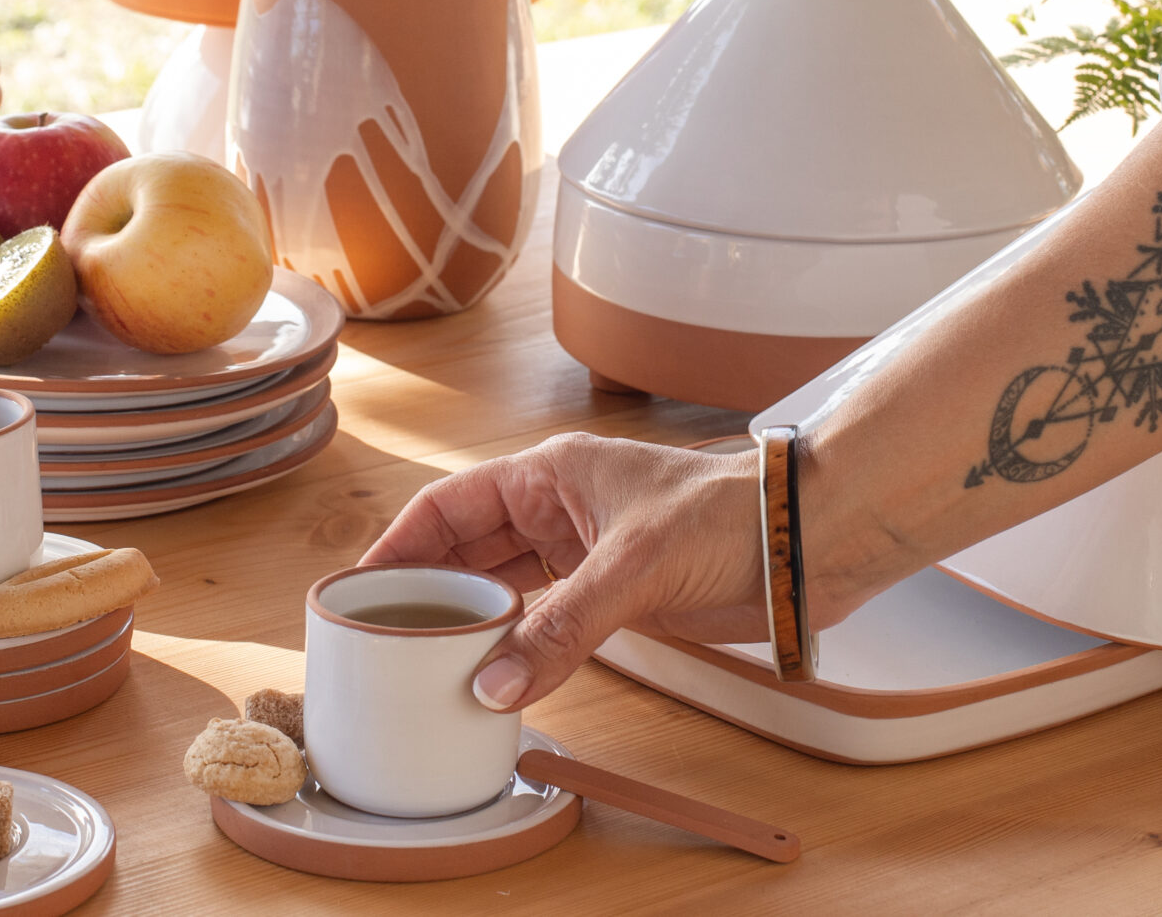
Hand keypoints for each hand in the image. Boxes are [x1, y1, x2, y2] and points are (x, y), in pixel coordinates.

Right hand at [360, 434, 764, 712]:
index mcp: (548, 473)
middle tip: (377, 637)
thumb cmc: (728, 517)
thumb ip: (562, 628)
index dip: (398, 544)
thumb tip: (494, 686)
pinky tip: (488, 670)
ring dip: (466, 621)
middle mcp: (555, 508)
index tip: (357, 587)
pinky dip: (512, 643)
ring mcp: (581, 552)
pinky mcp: (611, 593)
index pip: (447, 506)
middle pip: (465, 549)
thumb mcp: (633, 567)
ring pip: (501, 586)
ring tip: (418, 660)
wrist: (804, 542)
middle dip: (423, 589)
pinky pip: (541, 617)